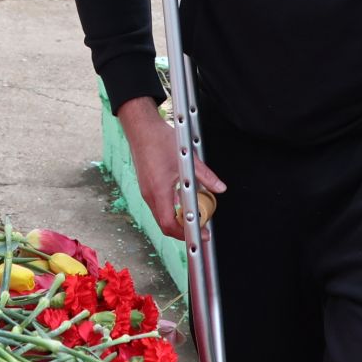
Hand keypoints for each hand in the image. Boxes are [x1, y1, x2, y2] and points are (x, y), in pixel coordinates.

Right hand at [117, 96, 225, 237]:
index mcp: (159, 191)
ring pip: (161, 216)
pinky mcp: (146, 186)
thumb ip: (205, 176)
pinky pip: (158, 206)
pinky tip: (183, 202)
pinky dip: (171, 210)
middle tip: (200, 228)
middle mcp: (150, 195)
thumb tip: (220, 187)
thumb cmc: (159, 140)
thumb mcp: (187, 159)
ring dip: (176, 221)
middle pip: (164, 224)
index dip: (185, 233)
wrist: (141, 128)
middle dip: (182, 231)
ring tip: (194, 217)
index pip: (169, 224)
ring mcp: (146, 191)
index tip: (200, 233)